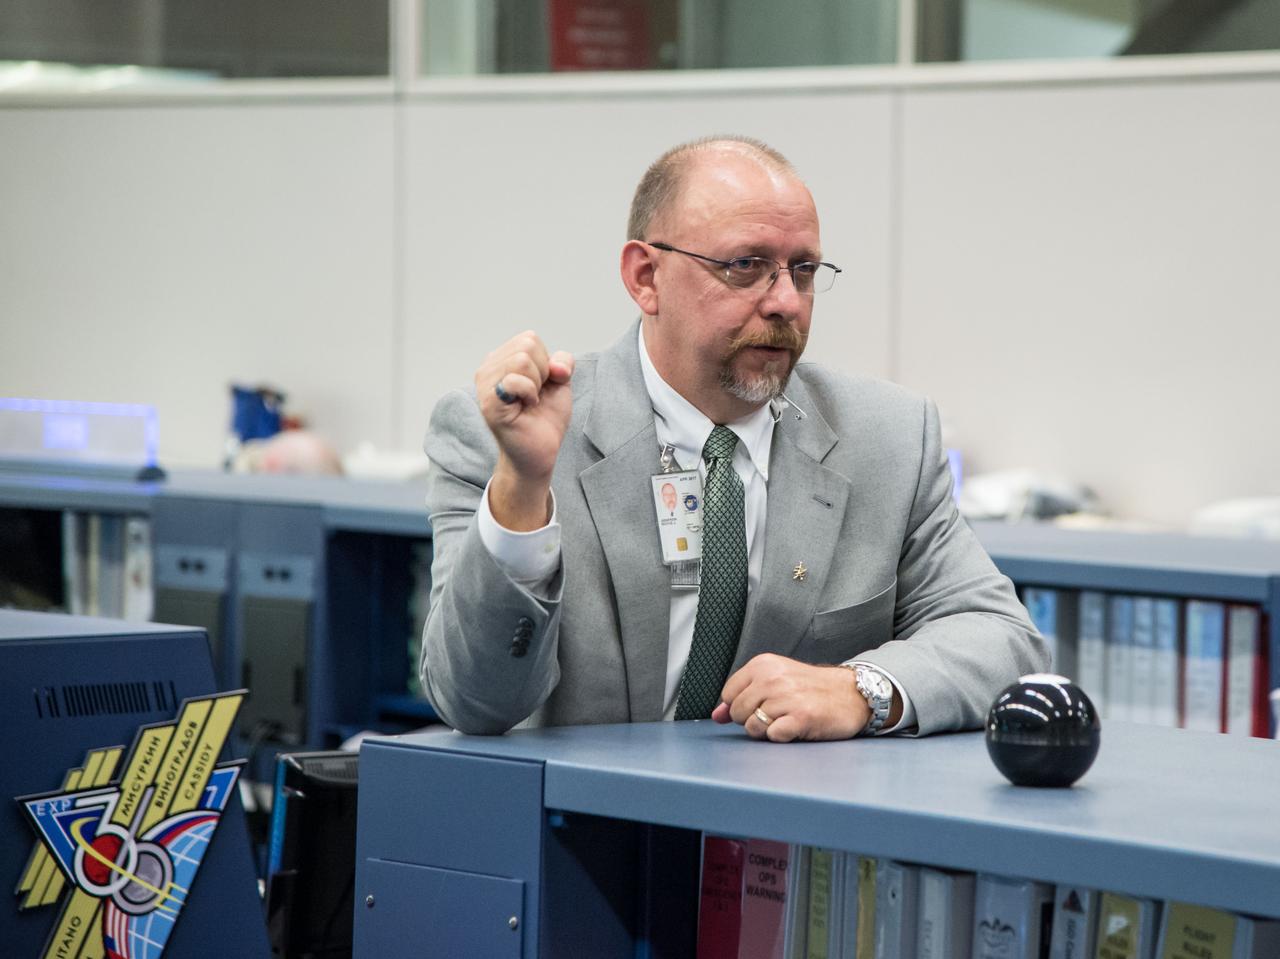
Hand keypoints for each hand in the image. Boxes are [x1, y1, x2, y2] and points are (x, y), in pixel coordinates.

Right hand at [475, 330, 573, 529]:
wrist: (541, 451)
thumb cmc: (545, 418)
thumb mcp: (560, 382)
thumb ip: (561, 362)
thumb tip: (557, 366)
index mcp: (501, 360)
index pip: (530, 339)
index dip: (546, 362)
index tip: (541, 386)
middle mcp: (488, 369)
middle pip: (526, 344)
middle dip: (542, 371)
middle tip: (535, 395)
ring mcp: (485, 385)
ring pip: (522, 359)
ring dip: (536, 383)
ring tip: (529, 402)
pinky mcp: (489, 403)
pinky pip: (514, 380)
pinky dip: (530, 393)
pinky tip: (526, 407)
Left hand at [711, 654, 868, 741]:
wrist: (851, 694)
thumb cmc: (810, 689)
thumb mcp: (774, 681)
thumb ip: (742, 696)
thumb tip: (717, 716)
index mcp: (763, 665)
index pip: (729, 694)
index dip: (741, 705)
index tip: (760, 704)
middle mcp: (772, 678)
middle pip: (737, 712)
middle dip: (752, 719)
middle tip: (777, 713)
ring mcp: (787, 698)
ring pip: (753, 727)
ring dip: (768, 730)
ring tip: (787, 720)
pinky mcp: (801, 718)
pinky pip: (773, 736)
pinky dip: (782, 737)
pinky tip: (796, 727)